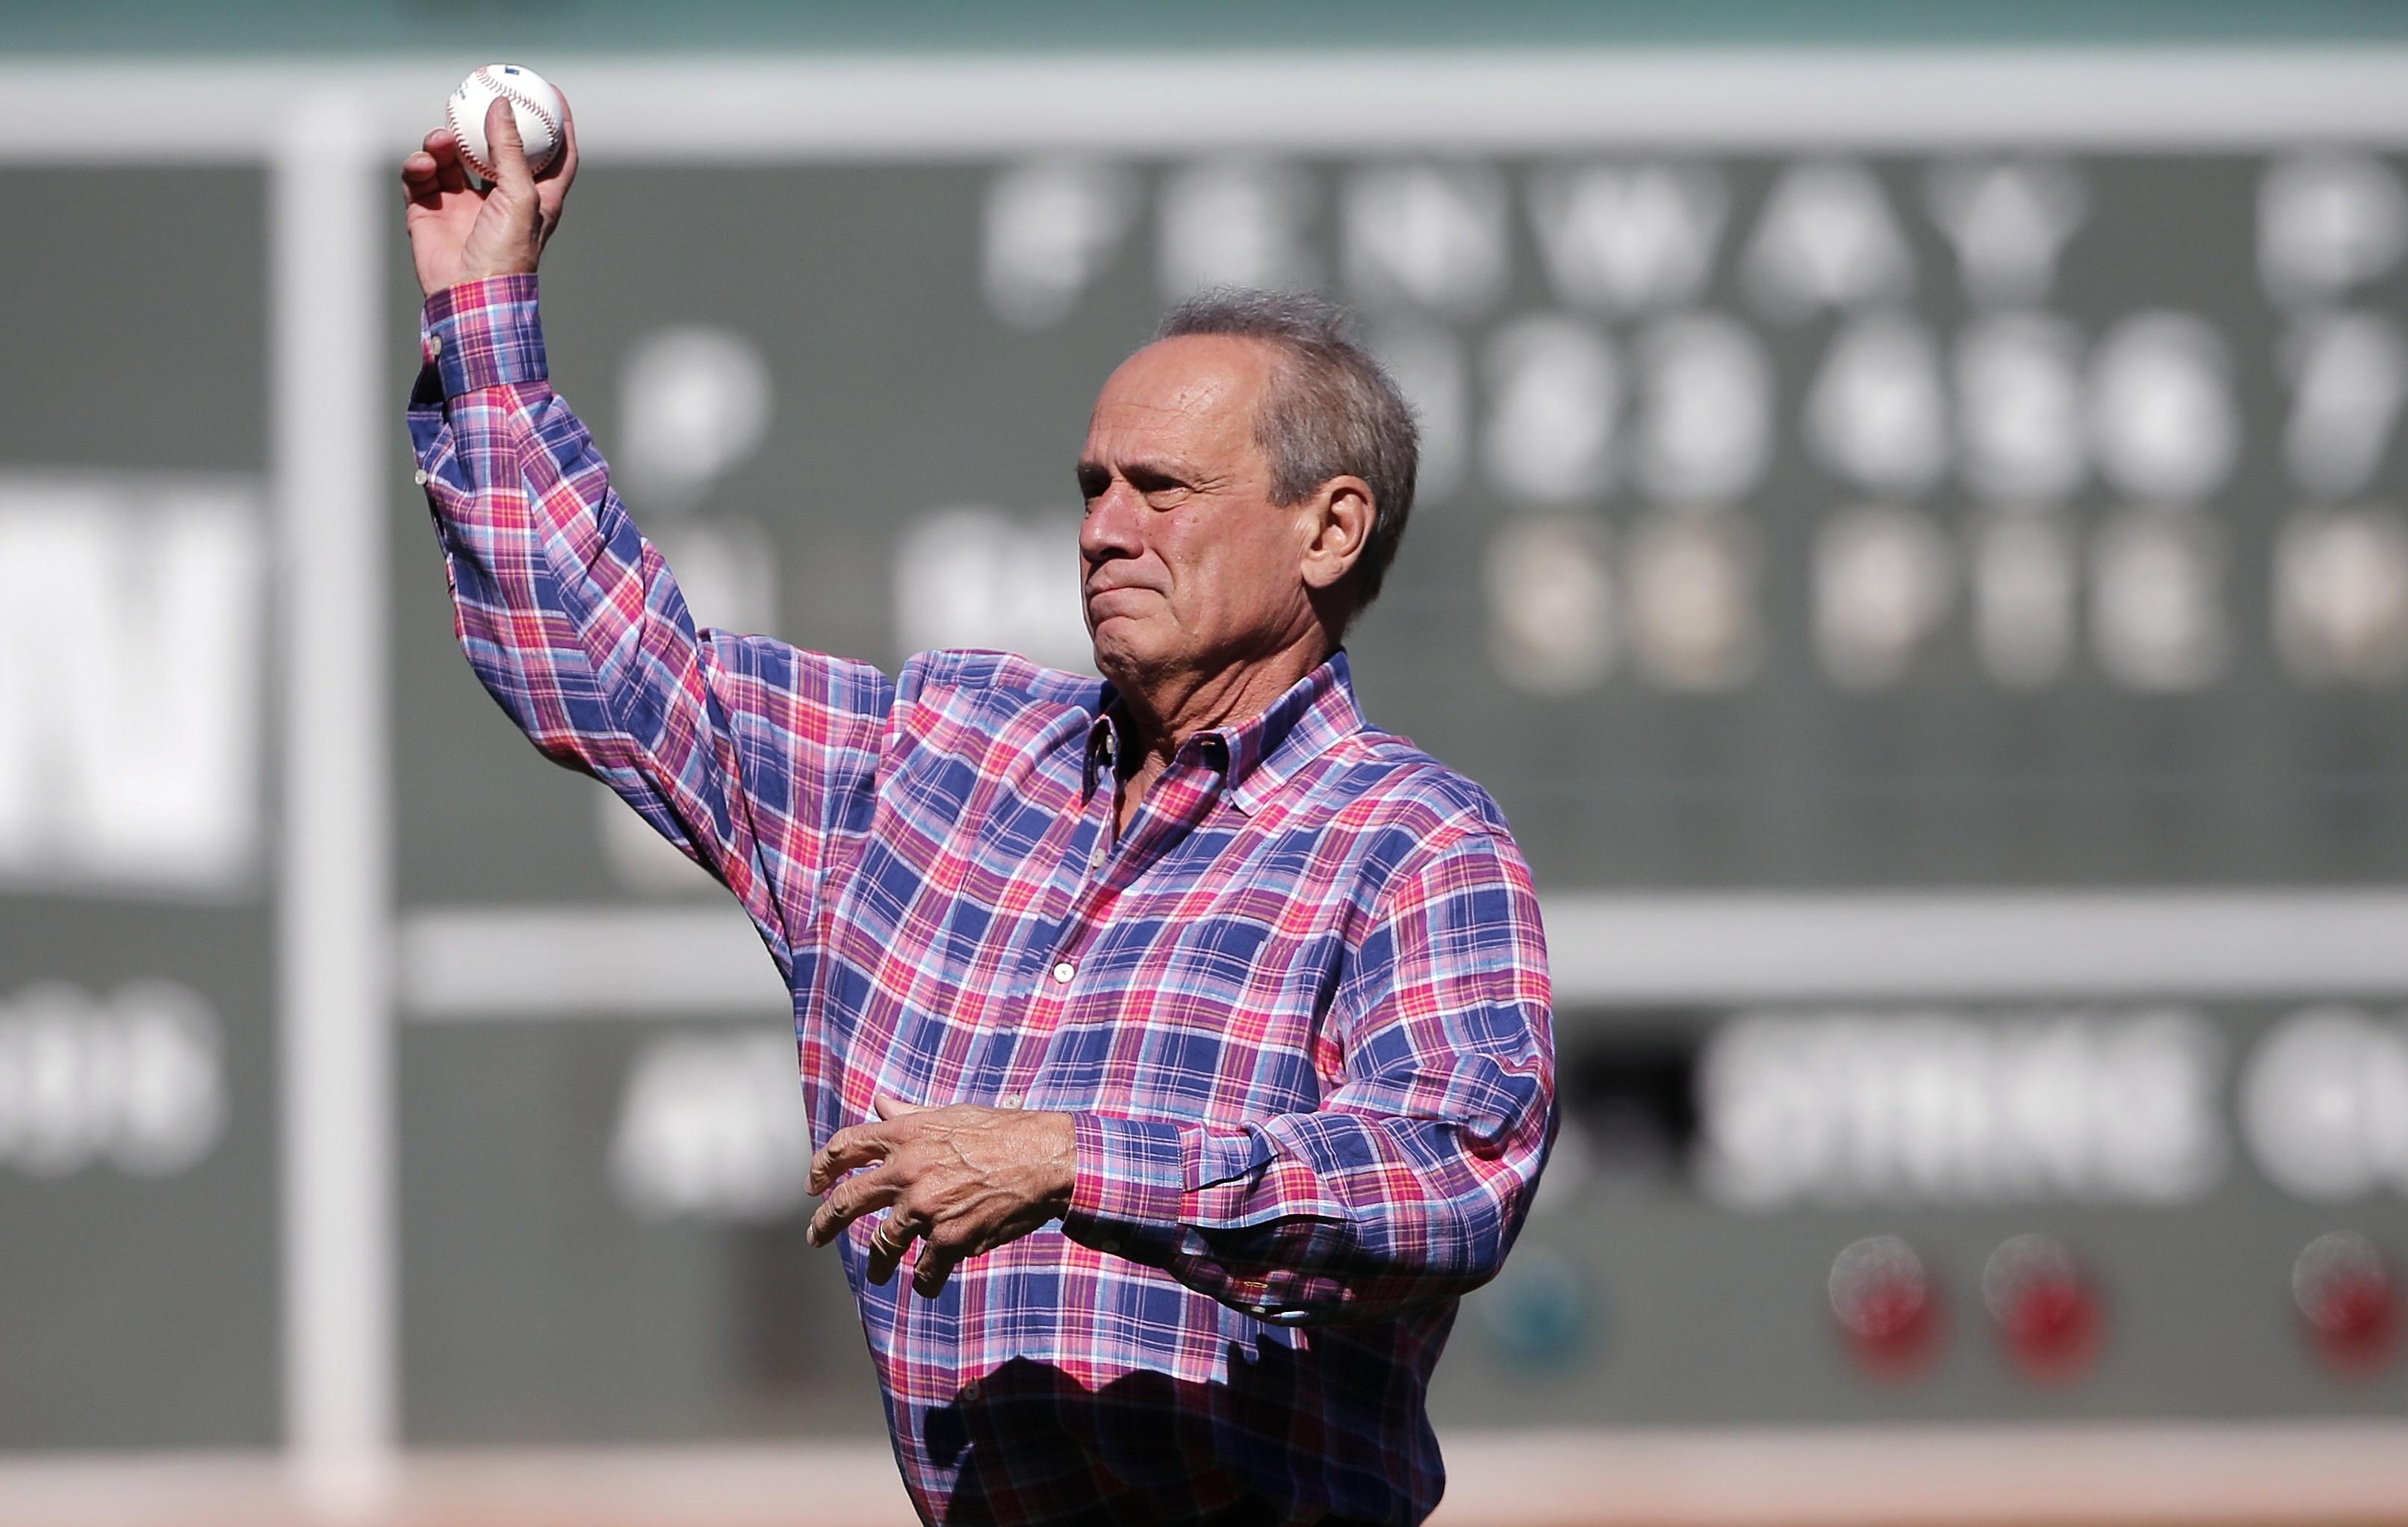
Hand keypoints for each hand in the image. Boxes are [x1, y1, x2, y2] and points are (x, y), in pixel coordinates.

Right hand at [399, 92, 578, 298]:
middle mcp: (499, 198)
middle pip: (493, 149)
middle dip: (482, 124)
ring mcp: (462, 205)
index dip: (557, 126)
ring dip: (443, 142)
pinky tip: (423, 164)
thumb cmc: (507, 254)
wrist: (467, 297)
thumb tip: (502, 106)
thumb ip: (511, 150)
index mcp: (534, 198)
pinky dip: (419, 164)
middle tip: (473, 99)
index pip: (554, 156)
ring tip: (440, 140)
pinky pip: (421, 176)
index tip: (551, 94)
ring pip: (450, 158)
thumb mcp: (519, 197)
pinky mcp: (429, 212)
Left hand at [807, 1095, 1076, 1296]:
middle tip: (815, 1237)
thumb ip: (908, 1115)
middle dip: (824, 1223)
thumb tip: (879, 1103)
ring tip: (879, 1274)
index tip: (813, 1185)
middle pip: (846, 1201)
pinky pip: (924, 1272)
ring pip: (882, 1246)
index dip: (821, 1167)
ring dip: (878, 1264)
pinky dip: (925, 1281)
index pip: (844, 1148)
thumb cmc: (1002, 1131)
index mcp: (904, 1135)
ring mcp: (925, 1209)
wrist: (1045, 1159)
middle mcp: (906, 1171)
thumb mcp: (949, 1114)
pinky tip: (928, 1284)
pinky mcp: (949, 1239)